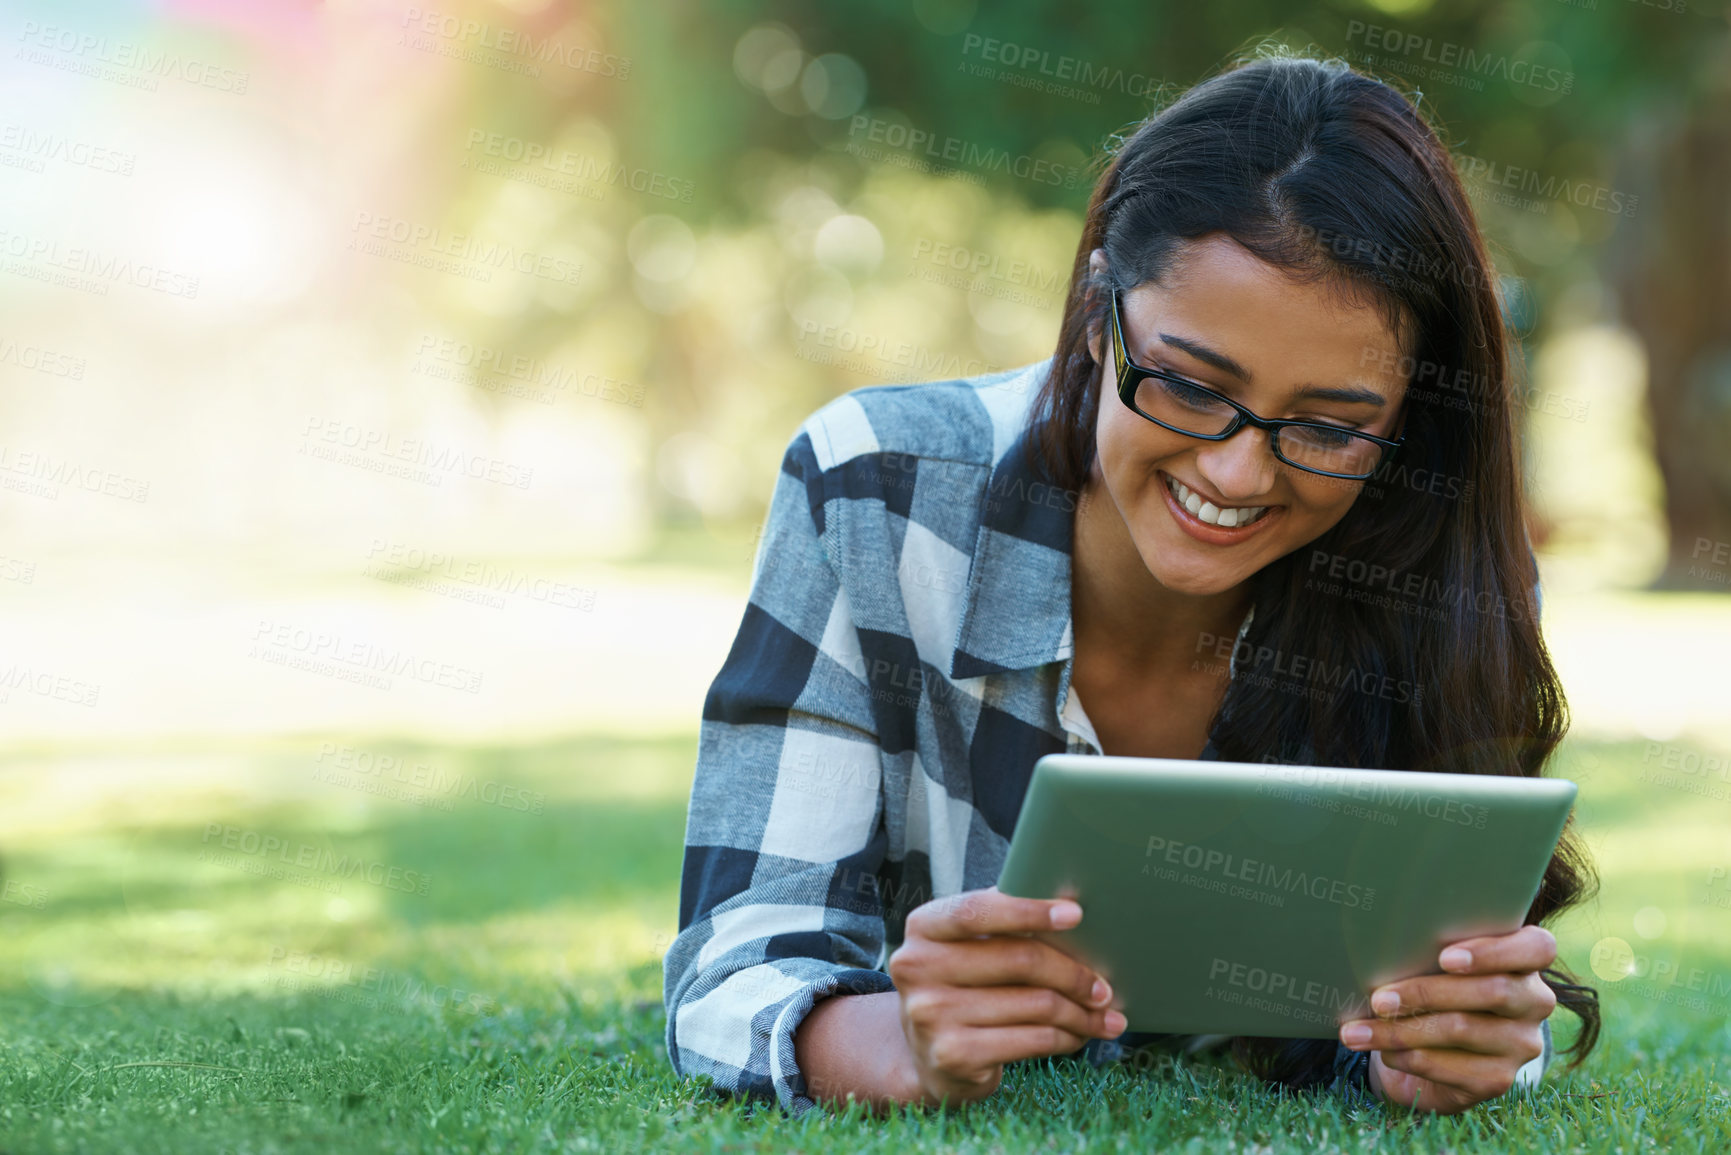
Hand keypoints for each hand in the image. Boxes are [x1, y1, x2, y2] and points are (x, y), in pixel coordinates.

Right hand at [886, 885, 1126, 1106]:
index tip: (1076, 914)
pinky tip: (1078, 1035)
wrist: (927, 1054)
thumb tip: (1070, 905)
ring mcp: (931, 1014)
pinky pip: (1033, 1040)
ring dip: (1080, 1012)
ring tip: (1104, 1016)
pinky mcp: (953, 1055)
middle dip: (1073, 973)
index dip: (1028, 911)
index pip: (977, 911)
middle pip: (1019, 960)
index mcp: (924, 926)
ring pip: (1036, 1004)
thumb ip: (1002, 923)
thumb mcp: (968, 947)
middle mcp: (918, 967)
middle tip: (1104, 987)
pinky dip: (1066, 1038)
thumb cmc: (964, 985)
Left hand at [1339, 924, 1557, 1112]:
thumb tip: (1377, 944)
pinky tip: (1385, 1054)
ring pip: (1463, 1029)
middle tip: (1378, 999)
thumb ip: (1428, 948)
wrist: (1437, 1050)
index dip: (1494, 952)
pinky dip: (1411, 1059)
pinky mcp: (1500, 1079)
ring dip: (1402, 1031)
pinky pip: (1454, 1068)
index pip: (1538, 948)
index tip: (1444, 958)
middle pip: (1492, 991)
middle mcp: (1534, 1001)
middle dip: (1426, 993)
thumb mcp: (1433, 961)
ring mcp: (1522, 1043)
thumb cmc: (1433, 984)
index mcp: (1526, 960)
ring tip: (1357, 1032)